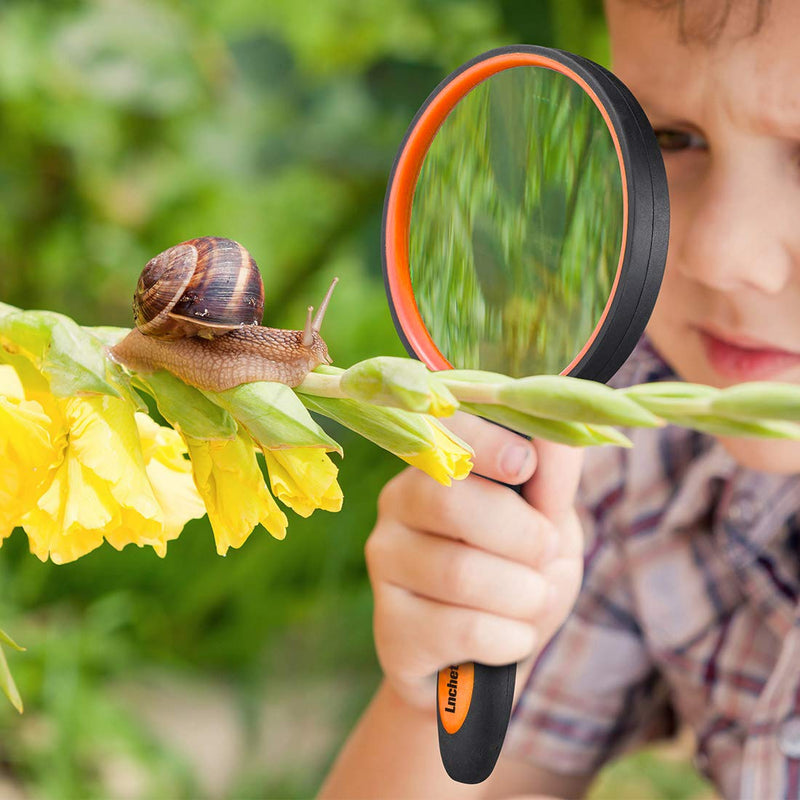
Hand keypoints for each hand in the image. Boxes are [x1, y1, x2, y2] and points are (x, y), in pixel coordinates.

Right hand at [365, 411, 584, 710]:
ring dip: (524, 593)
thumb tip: (560, 431)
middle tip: (546, 552)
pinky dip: (510, 638)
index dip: (483, 442)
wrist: (492, 663)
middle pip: (451, 502)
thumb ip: (552, 480)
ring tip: (532, 600)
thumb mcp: (549, 524)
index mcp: (435, 467)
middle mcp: (397, 507)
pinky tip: (511, 638)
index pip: (441, 434)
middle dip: (522, 534)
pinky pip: (464, 629)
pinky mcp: (391, 629)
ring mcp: (385, 567)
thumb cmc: (520, 575)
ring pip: (461, 572)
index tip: (524, 463)